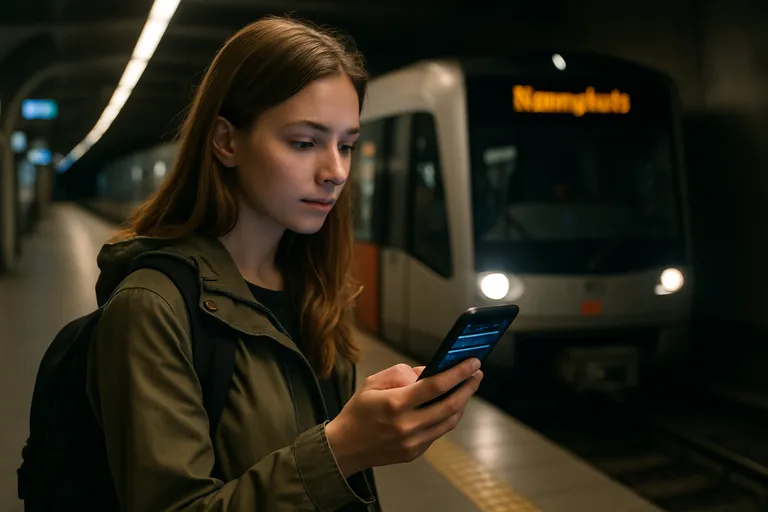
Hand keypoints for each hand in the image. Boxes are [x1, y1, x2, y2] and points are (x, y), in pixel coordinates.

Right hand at [325, 358, 482, 476]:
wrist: (345, 447)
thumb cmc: (358, 411)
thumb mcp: (373, 383)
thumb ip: (401, 374)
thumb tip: (428, 372)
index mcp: (395, 404)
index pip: (435, 386)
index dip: (458, 373)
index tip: (472, 363)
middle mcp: (407, 425)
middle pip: (450, 405)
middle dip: (468, 387)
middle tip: (477, 374)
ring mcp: (412, 442)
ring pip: (449, 421)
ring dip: (462, 403)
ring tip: (468, 387)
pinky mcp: (414, 452)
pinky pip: (438, 432)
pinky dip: (448, 416)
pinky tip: (451, 404)